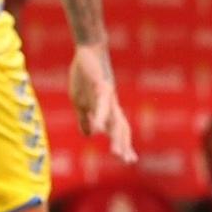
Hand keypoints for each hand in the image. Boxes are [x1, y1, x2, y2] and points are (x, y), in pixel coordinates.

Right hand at [68, 43, 135, 163]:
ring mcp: (107, 95)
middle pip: (121, 126)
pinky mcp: (100, 85)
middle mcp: (111, 103)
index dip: (125, 143)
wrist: (89, 51)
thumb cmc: (85, 75)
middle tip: (127, 161)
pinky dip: (101, 117)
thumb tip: (90, 136)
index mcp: (108, 108)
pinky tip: (99, 128)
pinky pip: (101, 104)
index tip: (131, 160)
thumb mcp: (81, 101)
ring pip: (114, 118)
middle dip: (123, 144)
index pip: (119, 128)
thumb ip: (86, 118)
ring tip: (116, 153)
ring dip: (115, 136)